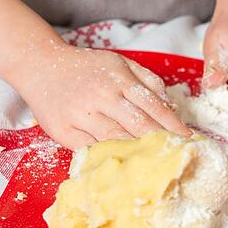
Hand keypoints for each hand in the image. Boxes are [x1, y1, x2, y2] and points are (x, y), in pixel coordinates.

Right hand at [12, 43, 191, 147]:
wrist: (40, 66)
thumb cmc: (86, 67)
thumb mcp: (119, 63)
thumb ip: (147, 80)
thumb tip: (170, 104)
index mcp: (118, 80)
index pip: (152, 106)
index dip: (172, 124)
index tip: (188, 136)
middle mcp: (101, 97)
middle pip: (138, 125)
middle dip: (161, 140)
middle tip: (178, 154)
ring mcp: (81, 116)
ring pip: (116, 139)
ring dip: (139, 152)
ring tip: (157, 161)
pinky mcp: (64, 132)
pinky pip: (92, 149)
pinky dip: (109, 156)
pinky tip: (125, 163)